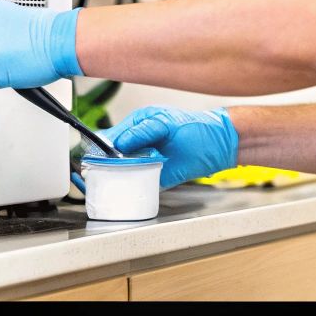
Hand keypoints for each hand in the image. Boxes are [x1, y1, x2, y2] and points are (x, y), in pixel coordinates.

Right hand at [102, 106, 238, 187]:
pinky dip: (132, 189)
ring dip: (116, 178)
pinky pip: (139, 185)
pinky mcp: (158, 178)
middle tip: (97, 174)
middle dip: (103, 166)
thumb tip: (120, 143)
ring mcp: (147, 161)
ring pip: (123, 173)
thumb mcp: (168, 124)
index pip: (110, 137)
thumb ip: (143, 132)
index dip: (99, 148)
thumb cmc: (199, 128)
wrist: (222, 145)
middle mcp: (139, 144)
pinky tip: (127, 190)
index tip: (93, 159)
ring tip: (109, 182)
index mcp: (138, 125)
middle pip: (112, 158)